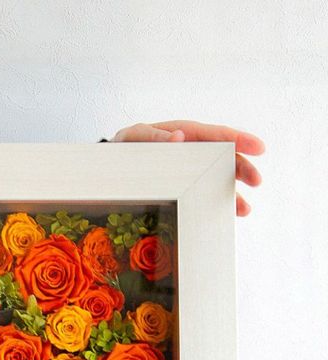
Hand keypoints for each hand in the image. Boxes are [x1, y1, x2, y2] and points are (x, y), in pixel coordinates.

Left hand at [105, 120, 264, 216]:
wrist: (109, 166)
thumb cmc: (122, 147)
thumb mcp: (132, 137)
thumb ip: (153, 137)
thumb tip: (180, 136)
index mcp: (182, 134)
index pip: (215, 135)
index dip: (238, 139)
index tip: (259, 148)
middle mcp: (190, 150)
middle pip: (223, 157)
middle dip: (241, 169)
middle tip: (257, 181)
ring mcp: (188, 168)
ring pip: (216, 178)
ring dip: (232, 193)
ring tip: (244, 210)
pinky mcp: (182, 184)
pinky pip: (203, 192)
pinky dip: (214, 203)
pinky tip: (227, 215)